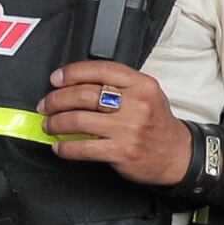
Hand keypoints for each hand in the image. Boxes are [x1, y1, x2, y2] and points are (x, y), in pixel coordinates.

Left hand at [42, 60, 190, 186]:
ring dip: (56, 123)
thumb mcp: (146, 94)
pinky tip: (59, 147)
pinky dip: (65, 147)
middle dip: (56, 100)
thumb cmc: (155, 122)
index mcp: (142, 85)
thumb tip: (74, 83)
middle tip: (46, 105)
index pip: (101, 70)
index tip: (56, 79)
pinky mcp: (122, 151)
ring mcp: (129, 129)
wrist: (177, 154)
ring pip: (79, 120)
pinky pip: (84, 148)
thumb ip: (118, 85)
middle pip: (84, 95)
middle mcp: (137, 104)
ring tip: (49, 125)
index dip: (73, 72)